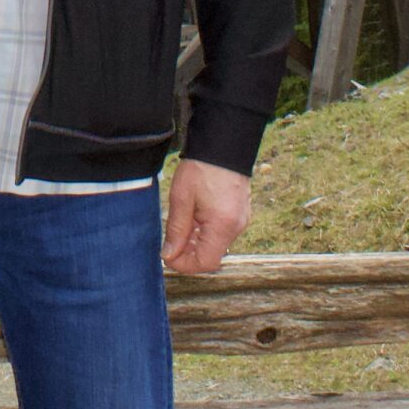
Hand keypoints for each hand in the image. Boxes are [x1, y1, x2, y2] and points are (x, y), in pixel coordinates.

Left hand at [161, 157, 250, 274]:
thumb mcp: (181, 198)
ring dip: (196, 242)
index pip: (206, 262)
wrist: (223, 143)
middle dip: (188, 253)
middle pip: (211, 255)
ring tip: (180, 224)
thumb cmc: (201, 167)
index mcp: (223, 225)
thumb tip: (169, 255)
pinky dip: (205, 232)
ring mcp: (240, 220)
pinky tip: (193, 218)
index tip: (168, 255)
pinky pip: (221, 232)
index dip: (185, 264)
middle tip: (169, 241)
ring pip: (215, 244)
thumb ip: (176, 230)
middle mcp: (236, 227)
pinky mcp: (240, 213)